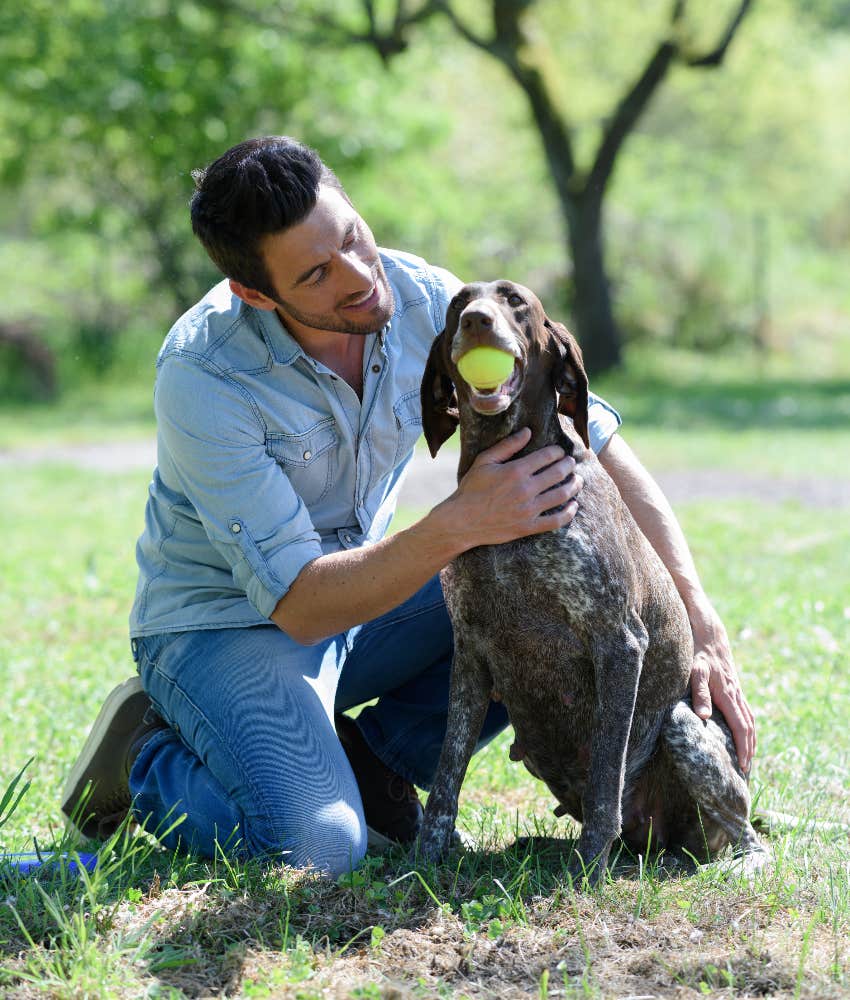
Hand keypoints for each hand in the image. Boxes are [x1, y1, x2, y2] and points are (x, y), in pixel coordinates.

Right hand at [449, 427, 582, 548]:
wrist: (462, 521)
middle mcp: (525, 489)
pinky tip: (573, 506)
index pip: (547, 456)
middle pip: (558, 473)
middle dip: (569, 465)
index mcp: (516, 471)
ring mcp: (529, 510)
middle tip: (571, 463)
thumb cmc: (471, 489)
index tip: (559, 451)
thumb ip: (507, 446)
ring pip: (562, 495)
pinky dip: (569, 513)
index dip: (557, 452)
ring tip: (578, 480)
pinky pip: (556, 521)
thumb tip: (528, 432)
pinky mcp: (528, 527)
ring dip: (574, 486)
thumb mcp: (484, 461)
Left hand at [689, 606, 755, 772]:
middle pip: (748, 727)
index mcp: (728, 695)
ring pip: (749, 719)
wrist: (710, 633)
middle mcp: (736, 694)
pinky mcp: (734, 685)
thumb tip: (704, 717)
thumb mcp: (695, 672)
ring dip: (751, 739)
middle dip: (749, 749)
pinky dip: (747, 725)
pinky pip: (745, 710)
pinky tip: (744, 731)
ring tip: (748, 756)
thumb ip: (699, 693)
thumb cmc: (699, 652)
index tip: (743, 766)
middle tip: (747, 770)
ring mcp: (737, 690)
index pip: (740, 728)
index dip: (743, 748)